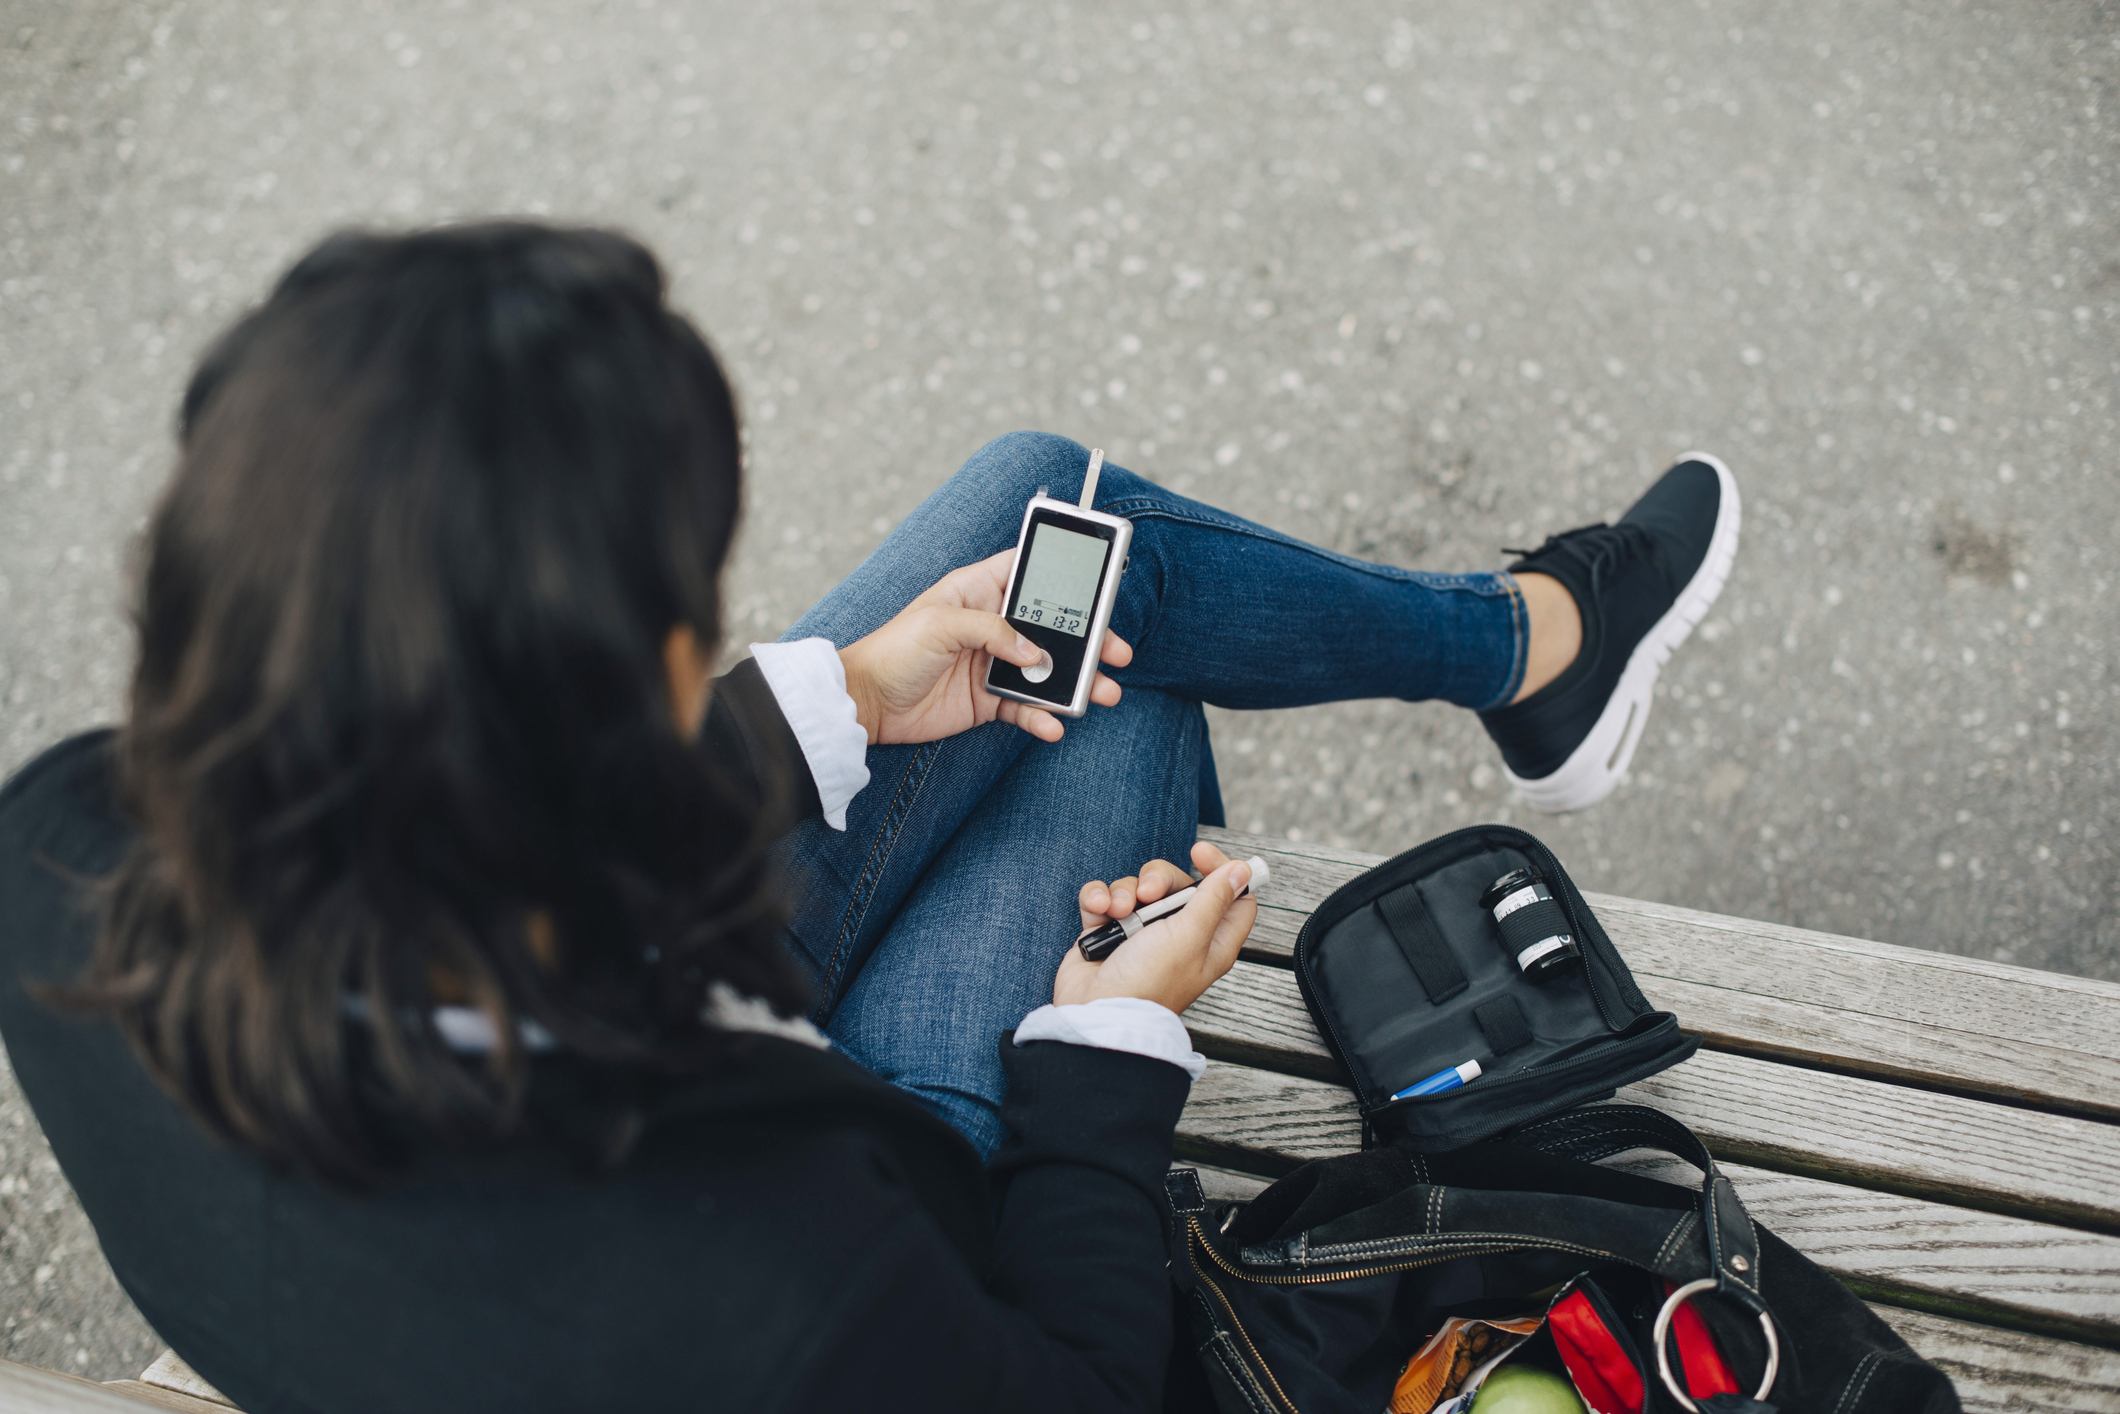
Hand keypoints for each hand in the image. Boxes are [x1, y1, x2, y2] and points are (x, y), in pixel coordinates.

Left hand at [838, 550, 1131, 744]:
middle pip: (1052, 626)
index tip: (1097, 579)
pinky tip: (1053, 725)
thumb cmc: (893, 650)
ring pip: (1047, 670)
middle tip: (1117, 650)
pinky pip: (1026, 707)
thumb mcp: (940, 624)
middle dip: (1088, 638)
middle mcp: (992, 626)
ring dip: (1076, 682)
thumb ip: (992, 631)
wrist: (866, 703)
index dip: (1062, 571)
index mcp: (979, 591)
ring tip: (1102, 693)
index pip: (1029, 572)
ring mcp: (993, 664)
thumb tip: (1035, 653)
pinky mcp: (988, 700)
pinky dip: (1042, 717)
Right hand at [1052, 842, 1255, 1014]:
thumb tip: (1242, 870)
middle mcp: (1179, 935)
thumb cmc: (1149, 982)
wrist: (1095, 1012)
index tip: (1199, 853)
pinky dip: (1100, 899)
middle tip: (1149, 892)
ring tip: (1117, 912)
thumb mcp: (1190, 936)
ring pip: (1138, 887)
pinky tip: (1099, 911)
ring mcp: (1142, 933)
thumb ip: (1215, 899)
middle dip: (1159, 879)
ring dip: (1124, 892)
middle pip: (1179, 884)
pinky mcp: (1109, 932)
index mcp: (1210, 940)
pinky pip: (1106, 898)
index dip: (1221, 870)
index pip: (1233, 896)